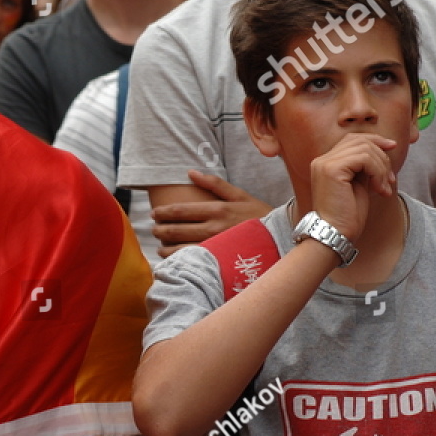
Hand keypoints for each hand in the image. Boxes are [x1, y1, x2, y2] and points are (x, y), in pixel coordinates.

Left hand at [151, 171, 272, 253]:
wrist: (282, 237)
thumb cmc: (259, 215)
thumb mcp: (239, 195)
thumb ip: (214, 183)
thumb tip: (190, 171)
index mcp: (218, 210)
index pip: (181, 211)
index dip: (163, 213)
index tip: (154, 214)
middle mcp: (215, 229)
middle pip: (177, 230)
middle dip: (161, 230)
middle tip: (153, 230)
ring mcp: (217, 247)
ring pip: (182, 249)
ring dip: (167, 249)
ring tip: (160, 248)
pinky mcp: (221, 262)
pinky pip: (195, 263)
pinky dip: (181, 262)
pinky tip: (175, 262)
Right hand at [309, 133, 396, 240]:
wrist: (335, 234)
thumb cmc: (347, 215)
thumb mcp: (358, 185)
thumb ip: (363, 167)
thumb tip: (382, 150)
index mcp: (326, 163)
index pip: (352, 139)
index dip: (375, 140)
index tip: (393, 147)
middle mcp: (322, 160)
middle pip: (360, 141)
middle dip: (382, 156)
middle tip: (390, 179)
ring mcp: (325, 163)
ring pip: (365, 149)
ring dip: (381, 167)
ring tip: (384, 187)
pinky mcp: (332, 169)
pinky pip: (364, 158)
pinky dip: (377, 172)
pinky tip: (379, 189)